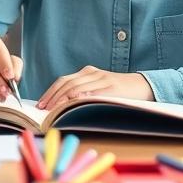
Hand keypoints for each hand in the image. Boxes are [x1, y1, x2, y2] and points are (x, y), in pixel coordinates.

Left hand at [37, 66, 153, 109]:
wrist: (142, 85)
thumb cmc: (117, 91)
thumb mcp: (98, 88)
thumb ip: (82, 92)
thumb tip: (60, 106)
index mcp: (87, 72)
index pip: (63, 81)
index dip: (50, 92)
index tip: (40, 104)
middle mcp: (92, 73)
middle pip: (67, 84)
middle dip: (53, 97)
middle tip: (43, 109)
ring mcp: (102, 79)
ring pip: (77, 88)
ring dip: (62, 99)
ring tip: (53, 109)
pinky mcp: (111, 87)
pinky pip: (93, 92)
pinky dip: (81, 97)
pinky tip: (73, 103)